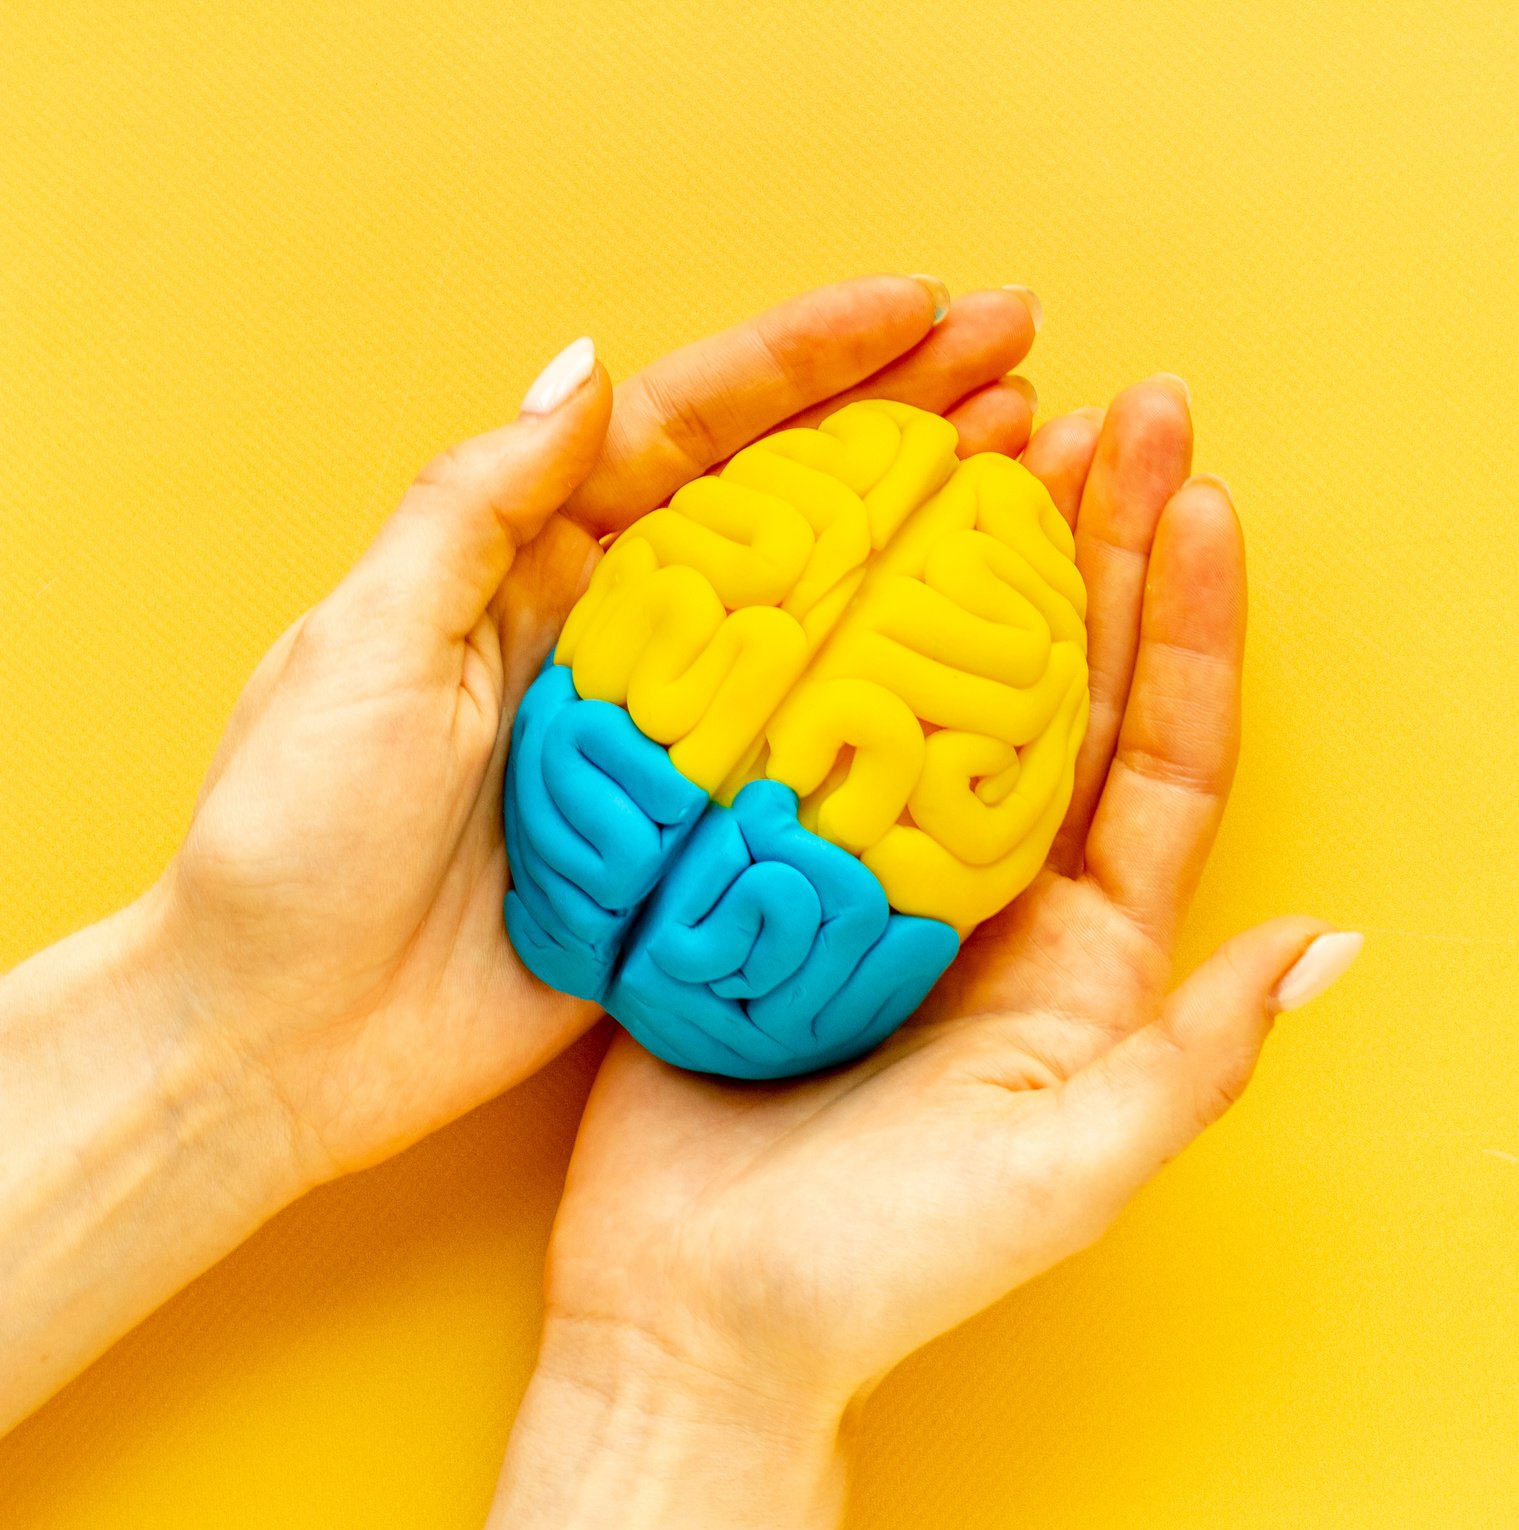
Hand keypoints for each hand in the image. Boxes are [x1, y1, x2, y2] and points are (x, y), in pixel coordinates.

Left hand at [163, 275, 1037, 1185]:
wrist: (283, 1040)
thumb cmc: (294, 838)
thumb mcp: (367, 644)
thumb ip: (478, 507)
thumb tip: (590, 368)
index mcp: (536, 564)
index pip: (693, 427)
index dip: (811, 360)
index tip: (919, 307)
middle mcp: (624, 636)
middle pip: (790, 501)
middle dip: (906, 417)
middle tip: (1022, 357)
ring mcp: (676, 740)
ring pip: (829, 616)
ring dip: (932, 537)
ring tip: (1041, 471)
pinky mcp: (704, 843)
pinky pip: (824, 757)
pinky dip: (909, 704)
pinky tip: (994, 665)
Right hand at [491, 378, 1362, 1529]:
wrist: (700, 1322)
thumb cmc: (894, 1266)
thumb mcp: (1075, 1164)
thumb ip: (1197, 1051)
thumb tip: (1334, 945)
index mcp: (1090, 950)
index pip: (1164, 752)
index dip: (1194, 622)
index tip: (1207, 495)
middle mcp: (1000, 893)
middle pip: (1068, 684)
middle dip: (1105, 543)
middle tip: (1124, 408)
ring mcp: (884, 873)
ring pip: (947, 681)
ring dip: (983, 557)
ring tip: (1006, 427)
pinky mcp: (771, 870)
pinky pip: (814, 719)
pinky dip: (835, 621)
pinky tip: (846, 531)